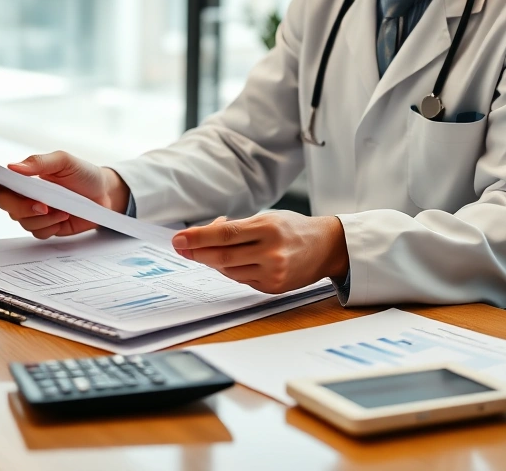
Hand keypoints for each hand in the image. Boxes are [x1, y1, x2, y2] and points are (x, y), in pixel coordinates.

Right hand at [0, 151, 129, 238]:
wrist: (105, 195)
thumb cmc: (83, 174)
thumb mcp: (64, 161)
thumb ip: (38, 163)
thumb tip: (13, 167)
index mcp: (25, 176)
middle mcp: (25, 195)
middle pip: (5, 204)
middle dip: (22, 206)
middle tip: (43, 205)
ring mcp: (34, 212)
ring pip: (22, 221)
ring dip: (42, 217)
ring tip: (63, 208)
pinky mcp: (46, 226)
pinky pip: (37, 232)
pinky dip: (50, 226)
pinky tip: (64, 217)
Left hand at [171, 211, 348, 293]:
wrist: (327, 247)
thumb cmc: (293, 228)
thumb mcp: (268, 218)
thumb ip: (237, 227)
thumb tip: (204, 235)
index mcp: (268, 228)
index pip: (224, 234)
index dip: (198, 238)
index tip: (179, 239)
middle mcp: (271, 253)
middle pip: (223, 257)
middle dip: (197, 253)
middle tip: (180, 248)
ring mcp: (273, 273)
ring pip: (229, 271)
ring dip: (214, 261)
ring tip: (210, 250)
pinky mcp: (273, 287)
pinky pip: (242, 280)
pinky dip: (232, 270)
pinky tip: (232, 261)